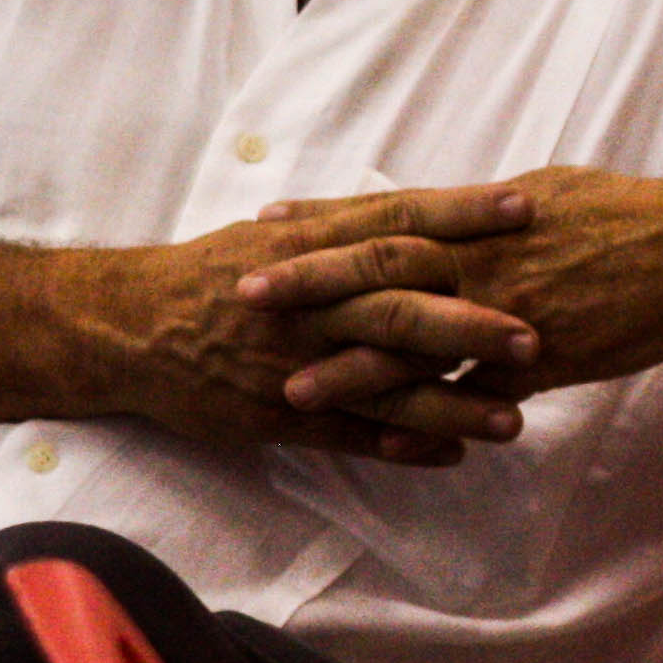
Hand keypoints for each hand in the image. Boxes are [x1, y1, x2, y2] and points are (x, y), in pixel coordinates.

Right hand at [82, 183, 543, 462]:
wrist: (127, 329)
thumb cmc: (203, 277)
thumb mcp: (267, 236)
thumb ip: (337, 228)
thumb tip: (407, 214)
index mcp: (306, 247)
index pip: (396, 220)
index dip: (461, 213)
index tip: (526, 208)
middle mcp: (306, 301)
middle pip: (399, 305)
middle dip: (470, 321)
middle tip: (535, 334)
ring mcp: (293, 360)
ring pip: (383, 380)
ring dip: (452, 402)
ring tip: (514, 419)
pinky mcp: (276, 412)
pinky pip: (349, 434)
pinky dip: (401, 446)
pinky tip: (452, 454)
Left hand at [239, 168, 662, 416]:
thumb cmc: (623, 212)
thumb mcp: (537, 193)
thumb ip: (472, 214)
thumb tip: (423, 213)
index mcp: (478, 216)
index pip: (385, 214)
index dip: (323, 222)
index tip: (263, 226)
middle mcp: (485, 260)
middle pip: (381, 269)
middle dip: (310, 285)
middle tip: (243, 295)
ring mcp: (510, 315)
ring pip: (419, 344)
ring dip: (353, 369)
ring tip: (293, 390)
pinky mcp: (543, 363)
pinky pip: (478, 397)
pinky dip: (435, 420)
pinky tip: (390, 443)